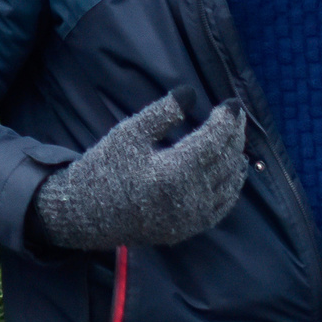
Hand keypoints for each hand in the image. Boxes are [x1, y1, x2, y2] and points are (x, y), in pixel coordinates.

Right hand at [33, 92, 246, 249]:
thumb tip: (191, 92)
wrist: (83, 214)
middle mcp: (189, 197)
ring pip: (229, 182)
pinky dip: (233, 185)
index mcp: (175, 172)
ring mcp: (192, 217)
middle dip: (235, 134)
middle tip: (236, 114)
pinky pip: (222, 206)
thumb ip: (162, 113)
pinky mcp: (189, 229)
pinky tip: (235, 170)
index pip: (215, 141)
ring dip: (236, 156)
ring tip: (237, 136)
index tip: (232, 102)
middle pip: (226, 159)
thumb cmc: (104, 169)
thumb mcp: (129, 134)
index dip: (227, 119)